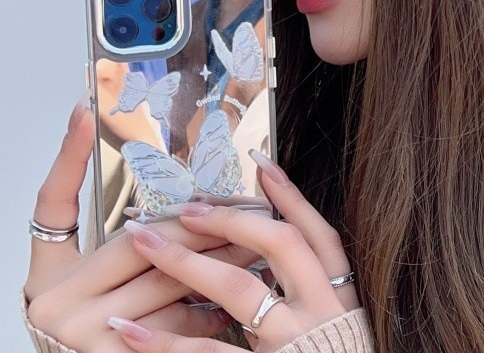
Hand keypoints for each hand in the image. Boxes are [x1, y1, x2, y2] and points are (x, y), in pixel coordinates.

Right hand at [25, 102, 260, 352]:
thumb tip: (101, 140)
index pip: (55, 204)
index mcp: (51, 277)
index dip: (68, 156)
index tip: (85, 113)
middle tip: (244, 205)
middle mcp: (61, 306)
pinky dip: (211, 308)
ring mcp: (88, 338)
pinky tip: (237, 297)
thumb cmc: (92, 322)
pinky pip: (180, 326)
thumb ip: (112, 236)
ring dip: (221, 260)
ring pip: (169, 283)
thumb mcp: (85, 280)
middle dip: (198, 223)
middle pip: (140, 243)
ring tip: (257, 242)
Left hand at [107, 153, 359, 352]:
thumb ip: (304, 284)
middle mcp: (319, 309)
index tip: (261, 165)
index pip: (318, 232)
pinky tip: (130, 330)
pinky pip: (207, 350)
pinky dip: (165, 341)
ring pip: (238, 288)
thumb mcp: (328, 319)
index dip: (291, 197)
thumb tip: (265, 241)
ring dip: (186, 261)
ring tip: (144, 242)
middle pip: (280, 244)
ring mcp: (291, 338)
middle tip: (190, 208)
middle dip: (232, 219)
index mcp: (338, 294)